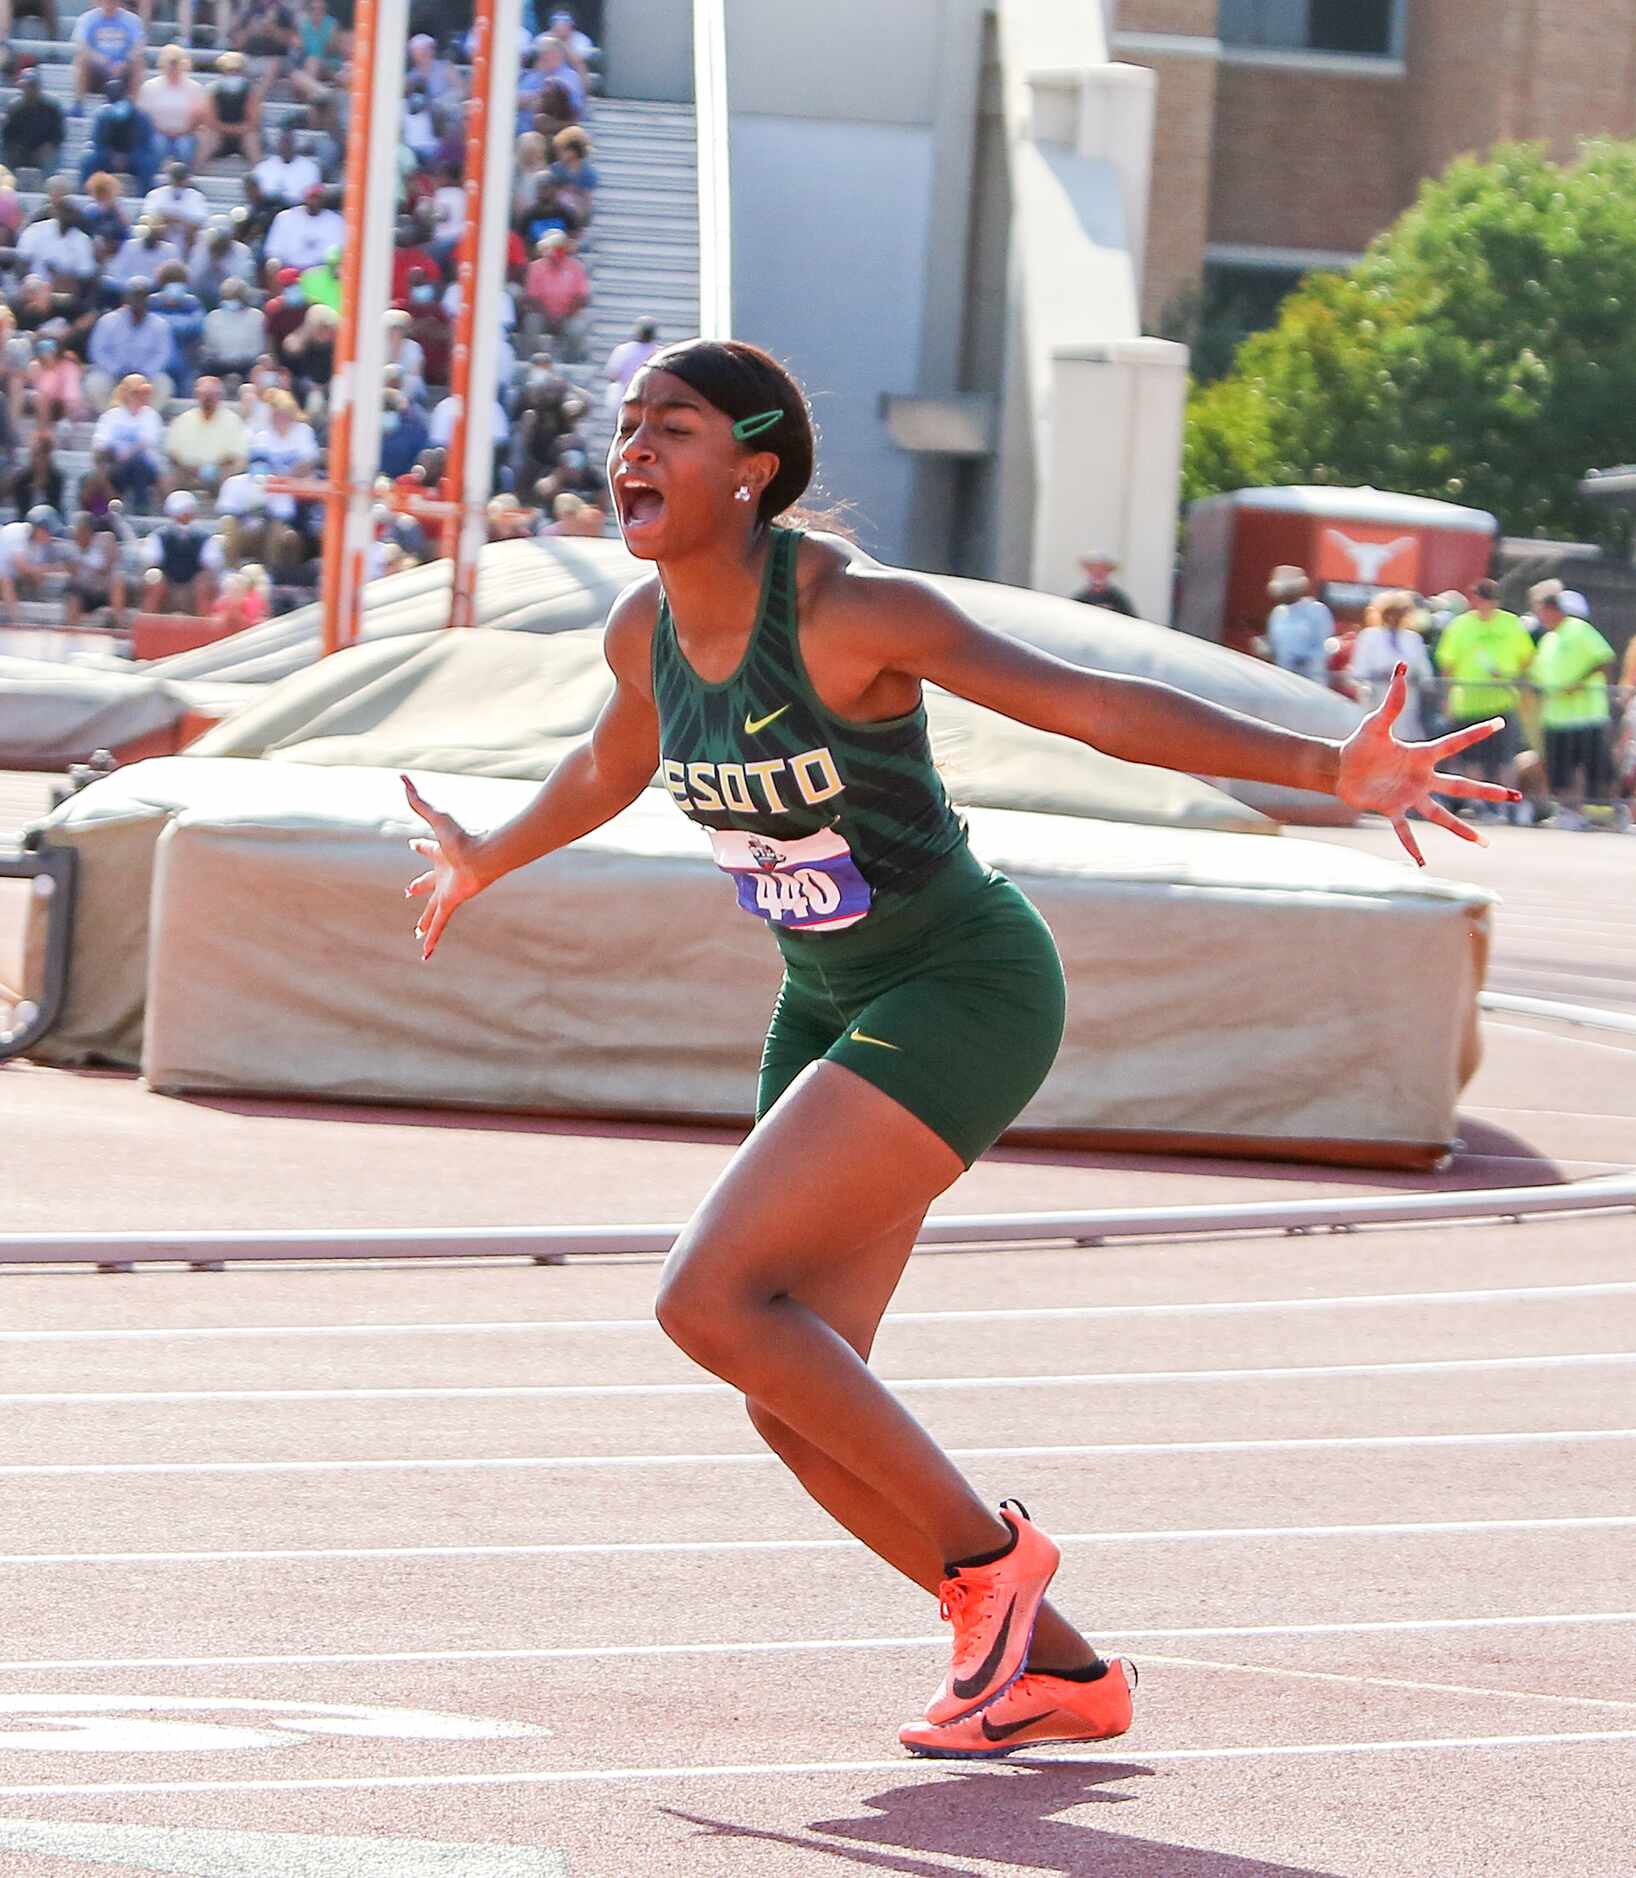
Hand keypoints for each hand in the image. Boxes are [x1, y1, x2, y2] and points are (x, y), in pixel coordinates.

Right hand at [402, 773, 486, 959]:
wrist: (486, 855)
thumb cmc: (463, 835)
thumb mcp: (435, 816)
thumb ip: (418, 799)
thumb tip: (402, 777)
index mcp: (440, 854)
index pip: (427, 849)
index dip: (420, 846)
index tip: (411, 842)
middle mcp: (444, 874)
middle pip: (427, 882)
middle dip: (418, 886)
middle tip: (408, 892)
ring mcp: (447, 890)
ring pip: (432, 909)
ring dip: (424, 921)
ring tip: (417, 932)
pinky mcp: (450, 904)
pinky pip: (438, 925)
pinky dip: (432, 940)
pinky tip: (426, 955)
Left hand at [1335, 665, 1517, 867]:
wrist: (1340, 768)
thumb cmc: (1359, 744)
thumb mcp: (1375, 723)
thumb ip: (1392, 702)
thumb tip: (1400, 670)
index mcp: (1421, 756)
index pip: (1453, 744)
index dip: (1475, 733)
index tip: (1500, 721)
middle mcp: (1422, 778)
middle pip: (1461, 787)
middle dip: (1488, 793)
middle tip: (1517, 798)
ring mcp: (1410, 797)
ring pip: (1441, 816)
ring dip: (1461, 830)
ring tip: (1484, 843)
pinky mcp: (1393, 810)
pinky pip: (1405, 831)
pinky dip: (1412, 846)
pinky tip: (1422, 863)